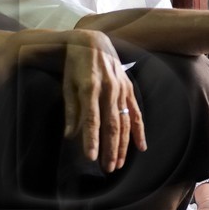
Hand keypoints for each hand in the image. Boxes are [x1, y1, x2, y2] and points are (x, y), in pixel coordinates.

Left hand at [60, 30, 145, 171]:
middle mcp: (109, 89)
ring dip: (123, 145)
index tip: (91, 157)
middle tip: (107, 169)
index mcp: (90, 88)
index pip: (91, 119)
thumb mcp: (67, 84)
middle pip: (111, 125)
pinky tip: (141, 147)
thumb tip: (70, 135)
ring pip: (124, 122)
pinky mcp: (129, 89)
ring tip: (118, 164)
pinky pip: (136, 113)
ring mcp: (122, 89)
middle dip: (110, 149)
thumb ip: (71, 110)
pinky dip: (139, 130)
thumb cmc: (75, 64)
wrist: (93, 40)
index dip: (92, 139)